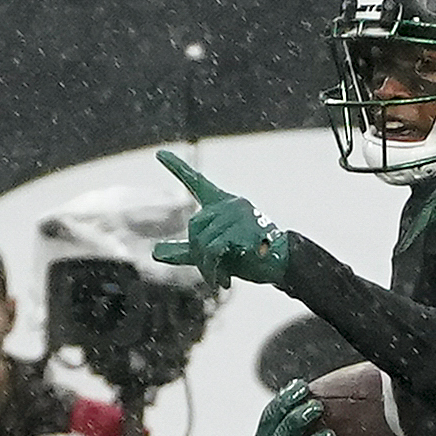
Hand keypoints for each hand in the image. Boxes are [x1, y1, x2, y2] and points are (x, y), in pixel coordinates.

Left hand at [151, 147, 292, 287]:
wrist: (280, 265)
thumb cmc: (248, 255)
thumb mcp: (214, 252)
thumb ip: (186, 251)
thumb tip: (155, 253)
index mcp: (222, 204)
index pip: (196, 182)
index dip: (176, 168)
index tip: (159, 154)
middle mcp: (229, 204)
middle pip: (195, 228)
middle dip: (198, 255)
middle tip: (211, 273)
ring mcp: (237, 215)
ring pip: (203, 242)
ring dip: (207, 268)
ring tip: (219, 280)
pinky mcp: (242, 230)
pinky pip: (213, 251)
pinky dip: (213, 270)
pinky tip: (223, 281)